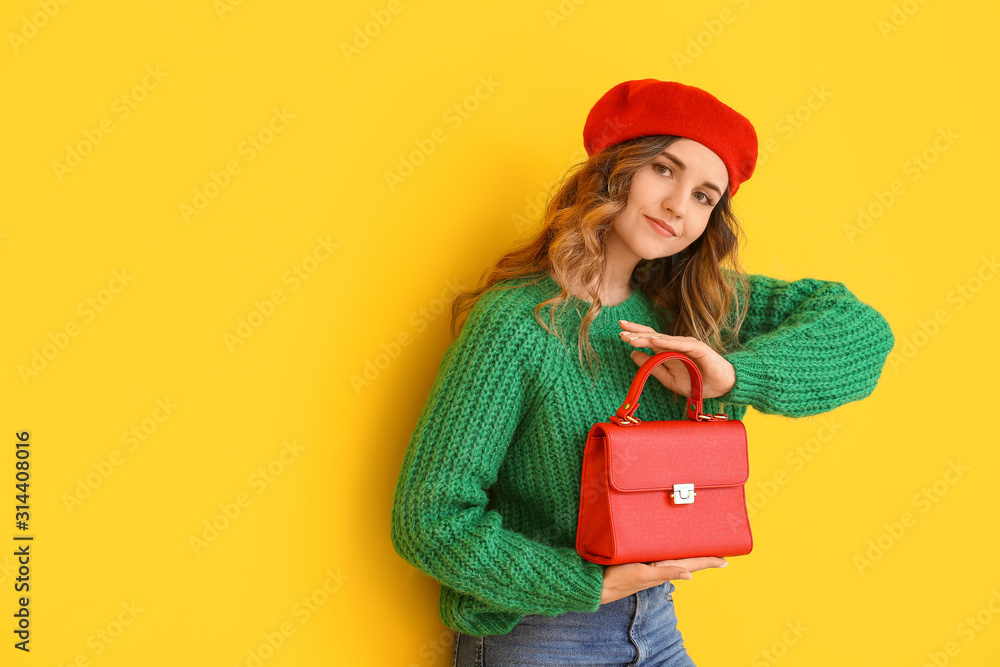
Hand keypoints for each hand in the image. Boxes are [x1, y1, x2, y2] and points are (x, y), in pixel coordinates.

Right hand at [600, 557, 727, 604]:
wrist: (599, 584)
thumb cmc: (620, 579)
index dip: (709, 561)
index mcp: (664, 569)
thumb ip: (666, 573)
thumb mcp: (644, 575)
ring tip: (703, 550)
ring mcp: (651, 565)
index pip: (692, 564)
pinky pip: (662, 555)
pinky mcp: (642, 562)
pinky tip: (673, 550)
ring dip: (690, 554)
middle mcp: (661, 567)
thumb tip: (690, 575)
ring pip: (676, 557)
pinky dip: (672, 552)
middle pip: (688, 560)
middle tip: (719, 551)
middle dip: (703, 556)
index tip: (726, 560)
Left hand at [618, 320, 735, 398]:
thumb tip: (632, 355)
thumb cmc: (696, 382)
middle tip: (620, 326)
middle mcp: (676, 345)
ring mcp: (687, 345)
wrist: (722, 388)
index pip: (649, 340)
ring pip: (663, 339)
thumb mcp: (669, 379)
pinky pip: (680, 344)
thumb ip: (651, 367)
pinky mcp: (698, 348)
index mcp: (668, 351)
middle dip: (636, 331)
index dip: (635, 335)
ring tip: (630, 337)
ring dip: (646, 337)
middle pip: (653, 335)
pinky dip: (667, 341)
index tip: (619, 332)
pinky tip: (654, 340)